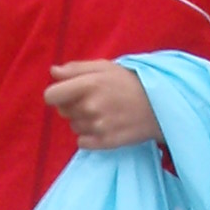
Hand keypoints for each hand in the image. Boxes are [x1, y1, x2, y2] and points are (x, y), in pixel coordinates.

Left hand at [45, 61, 162, 150]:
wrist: (159, 105)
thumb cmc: (129, 82)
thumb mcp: (104, 67)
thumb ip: (75, 69)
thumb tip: (53, 72)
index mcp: (88, 84)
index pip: (51, 96)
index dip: (56, 95)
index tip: (66, 94)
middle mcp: (90, 106)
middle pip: (62, 112)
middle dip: (73, 106)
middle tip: (95, 100)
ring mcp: (98, 126)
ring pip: (73, 126)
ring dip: (83, 120)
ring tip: (104, 112)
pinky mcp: (105, 142)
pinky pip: (82, 142)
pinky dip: (89, 136)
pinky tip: (105, 126)